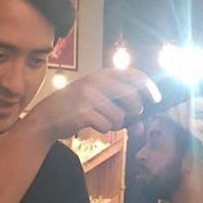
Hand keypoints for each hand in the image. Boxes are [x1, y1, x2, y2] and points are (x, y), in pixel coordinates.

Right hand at [28, 68, 158, 142]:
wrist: (46, 117)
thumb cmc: (75, 107)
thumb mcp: (96, 98)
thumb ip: (119, 106)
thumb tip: (141, 124)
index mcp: (102, 74)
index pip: (134, 75)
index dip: (149, 87)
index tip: (157, 99)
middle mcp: (96, 81)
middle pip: (132, 98)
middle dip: (134, 112)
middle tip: (128, 117)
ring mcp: (89, 96)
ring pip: (120, 116)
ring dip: (115, 124)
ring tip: (101, 120)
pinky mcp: (82, 112)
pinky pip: (106, 125)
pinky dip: (103, 129)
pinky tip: (91, 124)